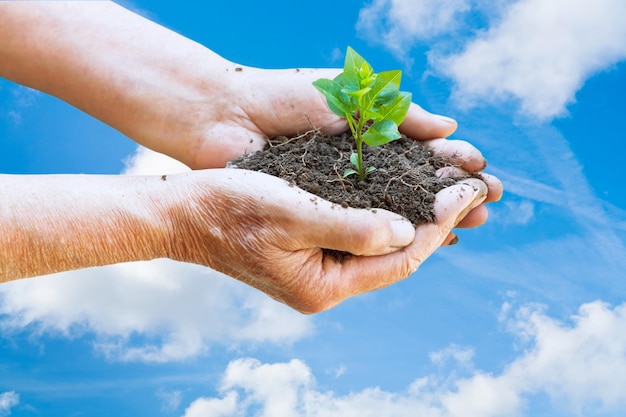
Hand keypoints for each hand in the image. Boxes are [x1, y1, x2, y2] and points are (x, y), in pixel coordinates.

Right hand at [160, 168, 496, 312]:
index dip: (439, 222)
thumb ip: (352, 228)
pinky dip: (387, 212)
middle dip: (438, 219)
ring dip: (417, 214)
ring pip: (383, 245)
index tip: (468, 190)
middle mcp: (327, 284)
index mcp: (324, 285)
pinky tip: (405, 192)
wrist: (183, 213)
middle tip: (474, 186)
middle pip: (398, 256)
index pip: (400, 258)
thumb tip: (408, 232)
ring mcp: (320, 270)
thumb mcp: (292, 213)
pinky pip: (362, 234)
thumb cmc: (230, 208)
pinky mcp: (312, 250)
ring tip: (450, 187)